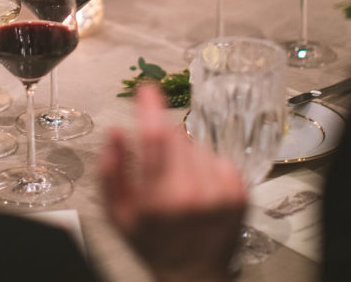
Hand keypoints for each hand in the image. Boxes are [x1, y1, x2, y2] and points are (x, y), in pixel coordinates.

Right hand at [100, 84, 245, 281]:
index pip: (155, 136)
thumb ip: (110, 171)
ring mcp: (221, 191)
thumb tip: (115, 132)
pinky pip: (217, 158)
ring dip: (184, 154)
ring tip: (179, 186)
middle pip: (176, 136)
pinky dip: (205, 165)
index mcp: (160, 197)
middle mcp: (193, 192)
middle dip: (162, 137)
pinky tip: (198, 190)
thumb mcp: (118, 214)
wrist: (194, 275)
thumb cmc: (153, 244)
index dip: (150, 106)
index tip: (146, 88)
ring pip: (197, 146)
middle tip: (158, 161)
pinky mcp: (239, 191)